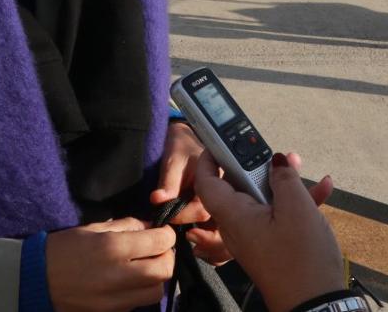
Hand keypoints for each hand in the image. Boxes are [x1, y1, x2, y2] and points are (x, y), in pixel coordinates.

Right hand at [45, 217, 175, 311]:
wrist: (35, 280)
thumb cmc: (63, 248)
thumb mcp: (93, 228)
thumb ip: (125, 226)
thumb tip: (150, 227)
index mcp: (113, 248)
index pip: (160, 242)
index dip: (167, 234)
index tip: (162, 231)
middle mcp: (119, 276)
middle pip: (164, 270)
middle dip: (166, 256)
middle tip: (157, 249)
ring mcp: (116, 300)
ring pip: (155, 291)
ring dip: (156, 277)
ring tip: (144, 267)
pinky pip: (138, 303)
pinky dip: (140, 292)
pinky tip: (129, 281)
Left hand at [151, 122, 230, 263]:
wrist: (186, 138)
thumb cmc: (181, 145)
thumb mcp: (173, 158)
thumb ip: (169, 181)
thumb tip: (158, 199)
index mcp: (218, 182)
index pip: (204, 210)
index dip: (184, 217)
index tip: (167, 217)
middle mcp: (226, 196)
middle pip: (224, 228)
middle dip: (208, 241)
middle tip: (188, 239)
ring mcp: (226, 206)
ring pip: (229, 236)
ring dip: (214, 247)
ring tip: (196, 250)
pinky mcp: (221, 214)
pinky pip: (224, 236)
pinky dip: (216, 248)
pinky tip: (202, 250)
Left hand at [193, 151, 344, 311]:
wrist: (317, 304)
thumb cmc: (302, 260)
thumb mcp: (297, 208)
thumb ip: (284, 178)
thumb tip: (276, 160)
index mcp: (234, 215)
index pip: (208, 181)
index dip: (212, 157)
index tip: (222, 139)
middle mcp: (239, 226)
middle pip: (239, 186)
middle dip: (259, 166)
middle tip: (280, 155)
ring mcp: (255, 236)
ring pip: (262, 199)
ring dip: (282, 183)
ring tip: (301, 169)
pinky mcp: (271, 244)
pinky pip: (276, 215)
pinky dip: (293, 203)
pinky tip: (321, 191)